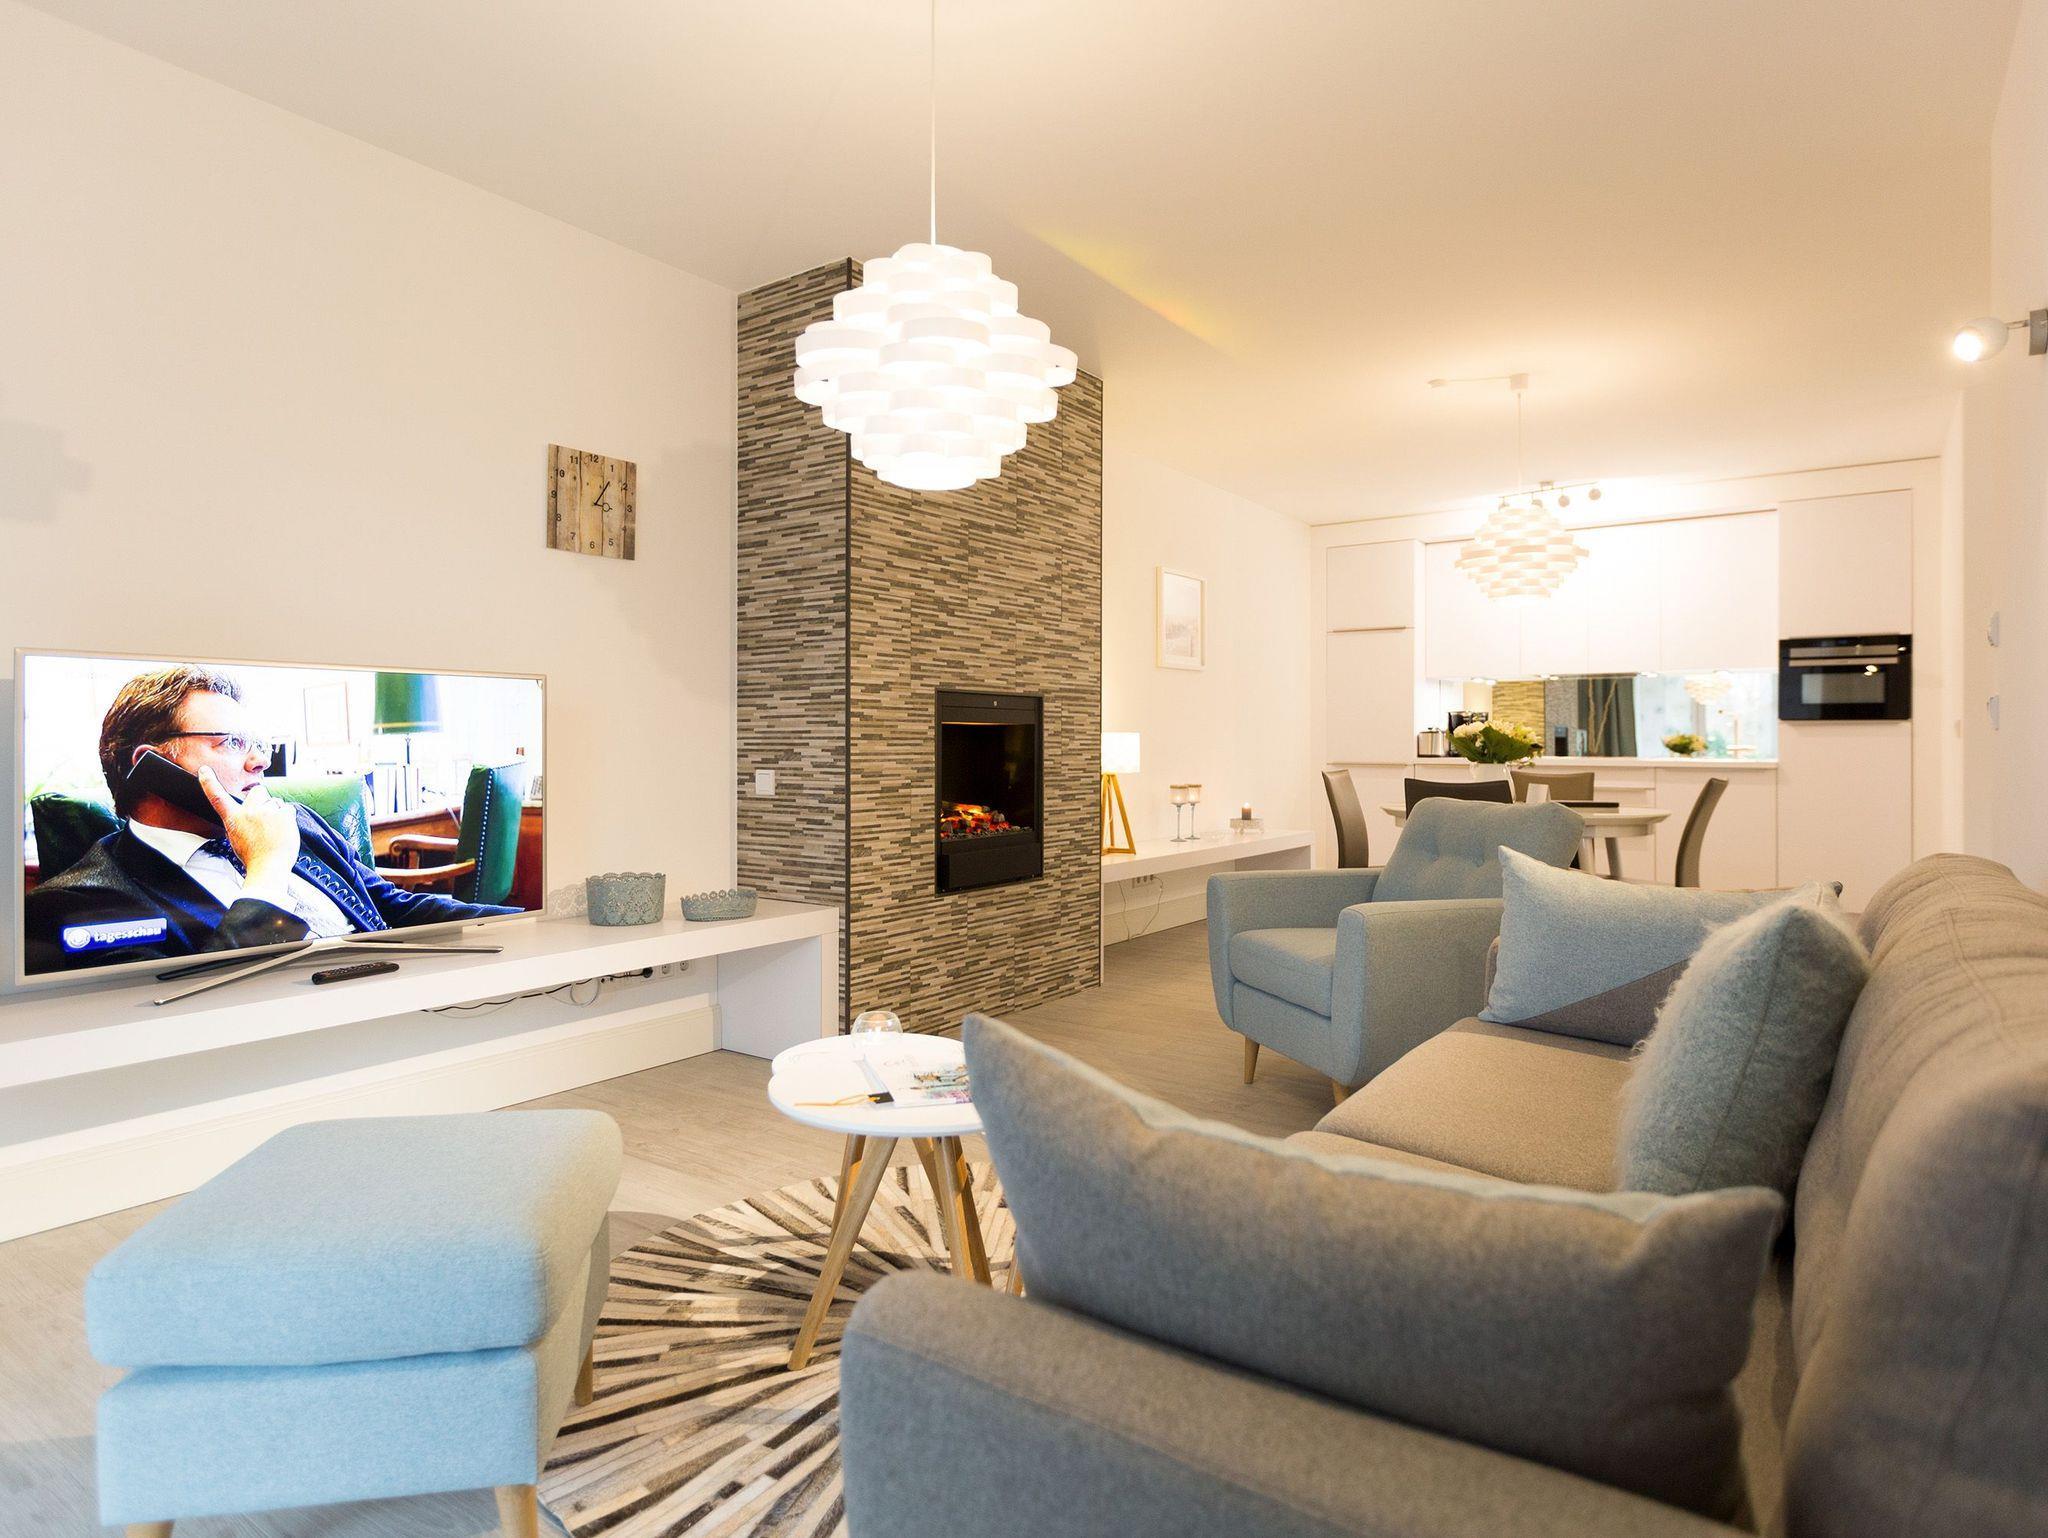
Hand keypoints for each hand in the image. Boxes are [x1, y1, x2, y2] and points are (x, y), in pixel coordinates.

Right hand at [198, 768, 299, 886]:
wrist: (269, 867)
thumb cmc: (254, 857)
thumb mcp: (237, 838)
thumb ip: (241, 822)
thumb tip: (250, 814)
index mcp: (234, 819)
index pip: (218, 797)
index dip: (209, 782)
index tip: (204, 770)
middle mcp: (249, 812)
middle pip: (258, 791)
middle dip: (262, 799)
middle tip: (265, 816)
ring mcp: (267, 812)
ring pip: (275, 802)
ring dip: (276, 812)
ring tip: (274, 830)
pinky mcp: (284, 814)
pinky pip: (288, 809)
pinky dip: (288, 818)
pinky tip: (283, 830)